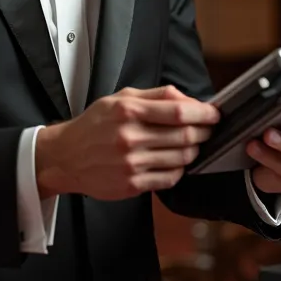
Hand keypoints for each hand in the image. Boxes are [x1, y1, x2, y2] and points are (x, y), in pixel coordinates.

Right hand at [35, 85, 219, 200]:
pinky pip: (170, 178)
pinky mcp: (132, 184)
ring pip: (181, 158)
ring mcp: (131, 163)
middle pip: (185, 136)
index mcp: (128, 111)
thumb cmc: (95, 125)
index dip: (203, 113)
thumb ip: (156, 95)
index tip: (215, 114)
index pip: (178, 112)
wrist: (65, 156)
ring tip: (191, 145)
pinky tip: (174, 162)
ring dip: (193, 151)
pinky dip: (179, 170)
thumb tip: (189, 100)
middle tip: (209, 130)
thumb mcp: (120, 98)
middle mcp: (130, 137)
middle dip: (204, 132)